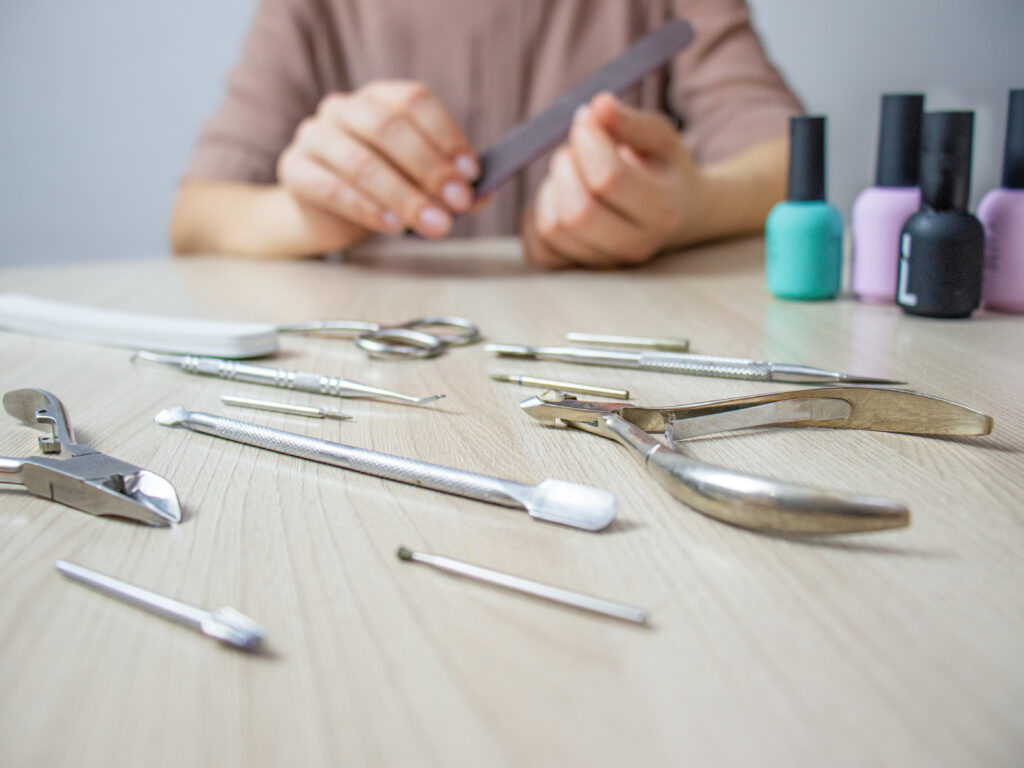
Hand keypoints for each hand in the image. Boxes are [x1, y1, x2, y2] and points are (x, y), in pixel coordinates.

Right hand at [277, 80, 478, 242]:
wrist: (321, 216)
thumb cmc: (379, 192)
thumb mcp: (417, 184)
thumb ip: (448, 184)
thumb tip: (484, 195)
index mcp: (379, 98)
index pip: (414, 101)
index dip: (446, 135)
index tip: (472, 174)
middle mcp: (344, 108)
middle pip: (389, 128)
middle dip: (429, 169)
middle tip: (458, 205)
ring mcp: (313, 135)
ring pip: (362, 160)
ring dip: (404, 195)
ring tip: (433, 225)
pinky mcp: (293, 169)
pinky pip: (331, 187)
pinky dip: (367, 208)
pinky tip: (392, 226)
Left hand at [522, 92, 702, 268]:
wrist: (674, 214)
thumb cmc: (662, 169)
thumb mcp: (660, 138)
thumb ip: (631, 122)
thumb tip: (597, 105)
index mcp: (662, 210)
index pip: (608, 179)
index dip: (587, 141)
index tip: (588, 120)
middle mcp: (635, 246)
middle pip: (577, 212)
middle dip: (566, 168)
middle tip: (575, 149)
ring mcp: (604, 264)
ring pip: (553, 229)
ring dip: (551, 189)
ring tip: (572, 173)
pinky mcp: (575, 270)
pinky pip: (537, 250)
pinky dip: (537, 217)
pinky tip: (559, 198)